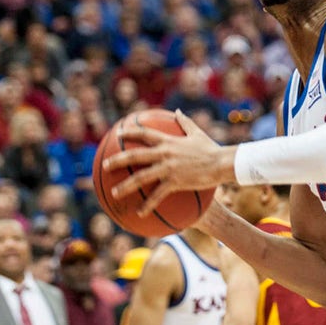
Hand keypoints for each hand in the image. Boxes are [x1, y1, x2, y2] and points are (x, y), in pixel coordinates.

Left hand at [103, 111, 234, 215]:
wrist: (221, 163)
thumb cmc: (211, 148)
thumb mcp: (197, 132)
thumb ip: (185, 122)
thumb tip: (177, 112)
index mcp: (168, 141)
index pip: (144, 134)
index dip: (130, 132)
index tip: (117, 133)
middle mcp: (164, 153)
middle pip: (135, 156)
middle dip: (117, 160)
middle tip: (104, 166)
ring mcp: (168, 168)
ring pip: (141, 177)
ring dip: (126, 185)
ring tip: (114, 192)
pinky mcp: (175, 182)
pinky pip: (157, 195)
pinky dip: (148, 204)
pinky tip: (140, 212)